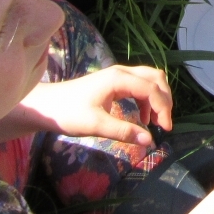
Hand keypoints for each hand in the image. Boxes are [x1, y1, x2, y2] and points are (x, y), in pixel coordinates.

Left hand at [15, 65, 172, 145]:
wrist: (47, 106)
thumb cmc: (68, 114)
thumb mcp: (96, 125)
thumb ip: (123, 131)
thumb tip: (149, 141)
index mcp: (118, 78)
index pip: (151, 88)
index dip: (163, 108)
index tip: (165, 129)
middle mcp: (121, 72)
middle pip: (155, 78)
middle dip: (165, 99)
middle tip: (164, 123)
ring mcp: (118, 76)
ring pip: (149, 80)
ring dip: (157, 99)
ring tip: (155, 122)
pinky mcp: (114, 83)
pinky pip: (139, 86)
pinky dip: (147, 99)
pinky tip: (143, 117)